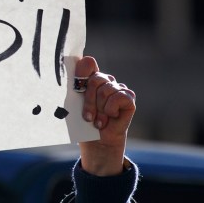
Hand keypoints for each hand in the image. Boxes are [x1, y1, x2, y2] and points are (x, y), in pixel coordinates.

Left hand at [74, 56, 135, 175]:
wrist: (96, 142)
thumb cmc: (83, 123)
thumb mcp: (74, 103)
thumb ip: (76, 83)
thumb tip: (83, 60)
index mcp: (90, 78)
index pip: (88, 63)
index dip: (82, 72)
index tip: (76, 85)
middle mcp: (105, 80)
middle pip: (95, 79)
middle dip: (89, 101)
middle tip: (87, 116)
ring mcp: (118, 88)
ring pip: (106, 90)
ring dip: (99, 110)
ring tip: (98, 121)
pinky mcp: (128, 97)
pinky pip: (118, 97)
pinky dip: (111, 110)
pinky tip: (110, 118)